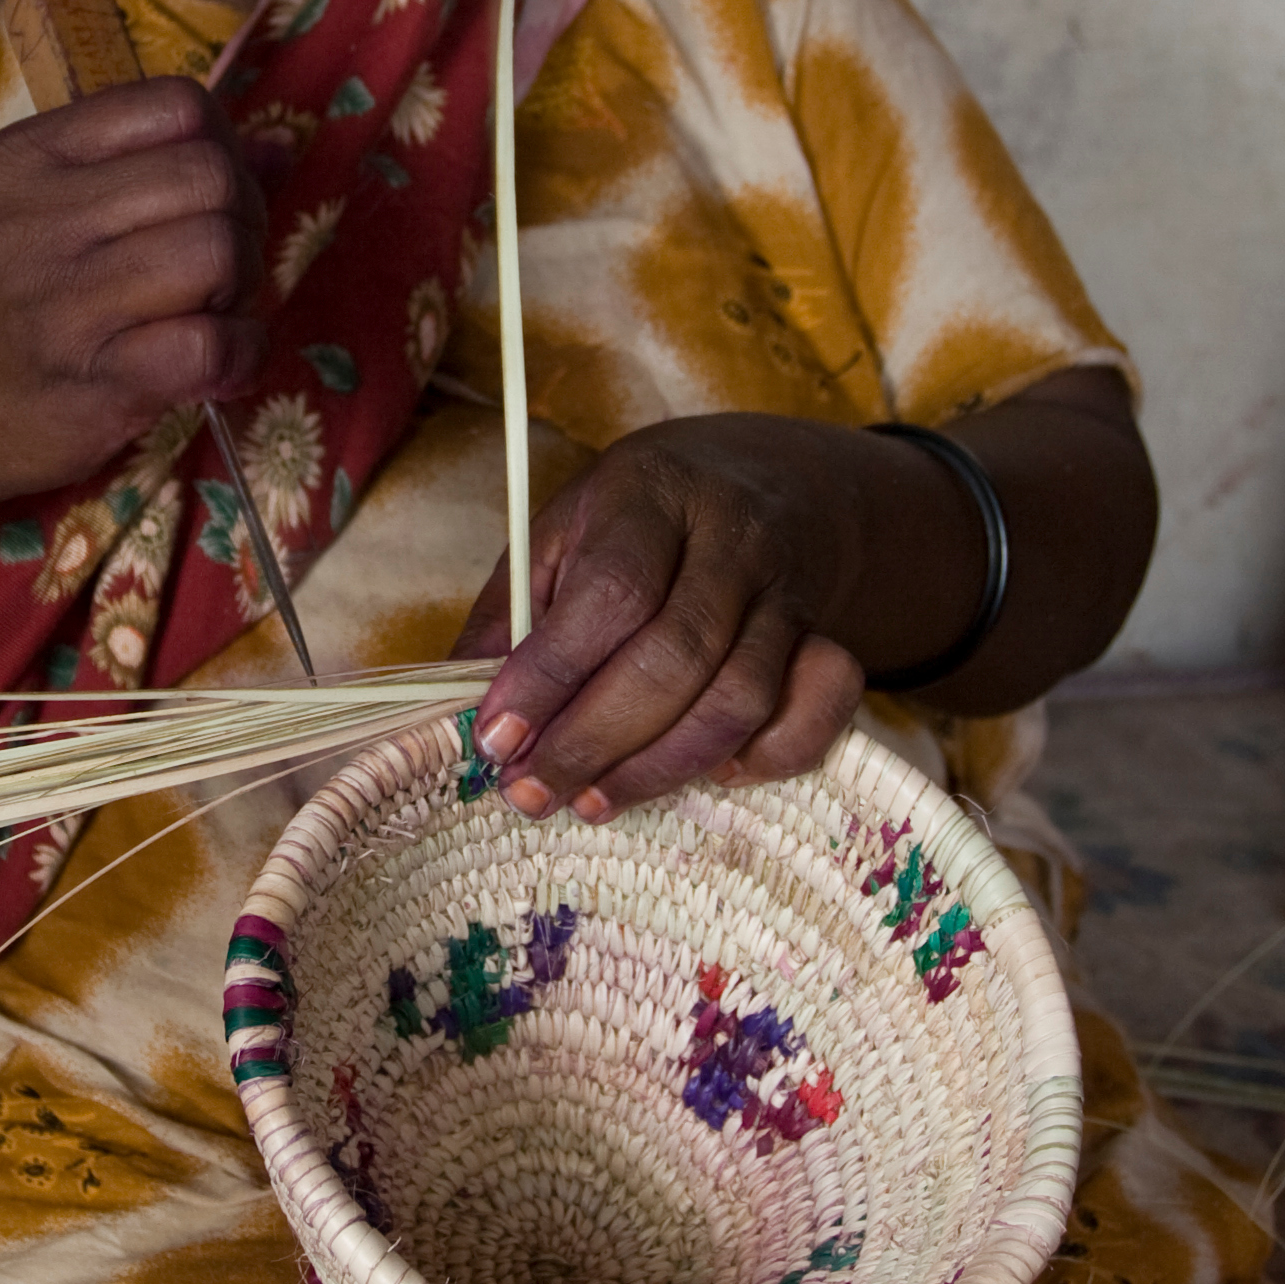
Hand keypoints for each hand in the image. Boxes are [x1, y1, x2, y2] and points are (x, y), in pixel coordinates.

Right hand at [0, 74, 270, 532]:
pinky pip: (212, 346)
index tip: (207, 196)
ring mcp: (65, 302)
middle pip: (210, 175)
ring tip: (214, 311)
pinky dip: (242, 353)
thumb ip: (150, 169)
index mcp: (29, 155)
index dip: (222, 146)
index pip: (176, 103)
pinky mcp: (96, 381)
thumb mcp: (38, 208)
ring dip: (245, 285)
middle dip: (243, 218)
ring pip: (218, 250)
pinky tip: (221, 363)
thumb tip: (280, 149)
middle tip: (221, 265)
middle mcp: (40, 218)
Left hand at [457, 417, 868, 816]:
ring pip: (741, 696)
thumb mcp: (559, 535)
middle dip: (595, 740)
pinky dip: (767, 757)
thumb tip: (455, 712)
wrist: (767, 482)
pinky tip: (706, 775)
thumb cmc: (637, 519)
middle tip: (532, 791)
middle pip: (676, 656)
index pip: (612, 592)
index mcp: (651, 493)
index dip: (551, 675)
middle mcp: (732, 536)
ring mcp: (788, 589)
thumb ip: (507, 616)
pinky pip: (820, 709)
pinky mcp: (829, 635)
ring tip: (592, 801)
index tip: (496, 738)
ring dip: (660, 767)